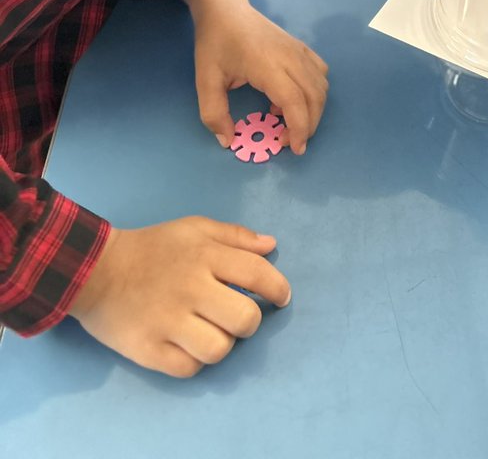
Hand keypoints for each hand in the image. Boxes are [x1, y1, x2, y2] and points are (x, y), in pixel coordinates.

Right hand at [68, 217, 290, 377]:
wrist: (95, 270)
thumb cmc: (153, 247)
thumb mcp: (194, 228)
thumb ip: (235, 236)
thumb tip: (272, 245)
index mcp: (205, 255)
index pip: (257, 274)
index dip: (278, 289)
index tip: (281, 298)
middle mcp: (190, 288)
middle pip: (245, 319)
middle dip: (250, 321)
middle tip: (238, 316)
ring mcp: (168, 322)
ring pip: (220, 349)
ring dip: (222, 343)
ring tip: (211, 331)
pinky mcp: (148, 349)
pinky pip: (190, 368)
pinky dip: (195, 360)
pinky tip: (188, 345)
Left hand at [193, 0, 328, 154]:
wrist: (225, 9)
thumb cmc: (215, 43)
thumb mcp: (205, 80)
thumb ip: (214, 114)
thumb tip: (228, 141)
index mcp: (268, 65)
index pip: (295, 101)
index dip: (299, 128)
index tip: (293, 148)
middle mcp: (290, 57)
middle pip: (315, 97)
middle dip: (308, 126)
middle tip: (288, 141)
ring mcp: (299, 50)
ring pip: (321, 86)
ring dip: (313, 110)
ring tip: (289, 122)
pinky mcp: (301, 48)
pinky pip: (320, 74)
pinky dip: (314, 93)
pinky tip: (292, 99)